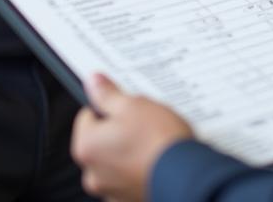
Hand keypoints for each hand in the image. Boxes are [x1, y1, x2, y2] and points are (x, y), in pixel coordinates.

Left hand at [71, 73, 193, 201]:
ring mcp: (110, 189)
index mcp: (87, 146)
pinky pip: (128, 174)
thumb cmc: (158, 140)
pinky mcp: (128, 197)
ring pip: (116, 157)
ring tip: (152, 139)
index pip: (87, 115)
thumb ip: (107, 94)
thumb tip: (93, 81)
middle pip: (101, 139)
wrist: (186, 175)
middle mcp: (93, 173)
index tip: (126, 106)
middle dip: (119, 129)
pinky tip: (155, 157)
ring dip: (129, 148)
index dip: (108, 106)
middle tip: (143, 121)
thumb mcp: (132, 105)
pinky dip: (138, 166)